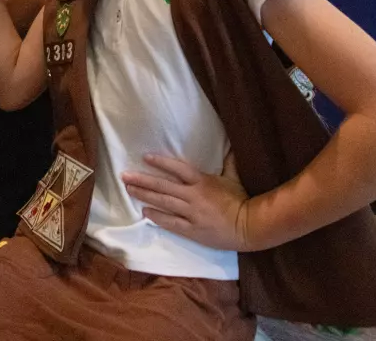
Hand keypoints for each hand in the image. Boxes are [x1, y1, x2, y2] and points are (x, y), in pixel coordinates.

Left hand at [122, 152, 251, 251]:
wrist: (250, 227)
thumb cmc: (241, 200)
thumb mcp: (234, 178)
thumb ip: (227, 162)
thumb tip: (228, 145)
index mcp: (202, 181)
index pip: (177, 168)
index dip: (161, 162)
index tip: (145, 157)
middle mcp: (194, 196)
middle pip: (163, 186)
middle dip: (142, 180)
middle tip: (124, 175)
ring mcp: (192, 214)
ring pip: (163, 202)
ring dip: (144, 195)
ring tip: (129, 190)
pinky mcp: (192, 230)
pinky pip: (171, 222)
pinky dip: (157, 217)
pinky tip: (144, 211)